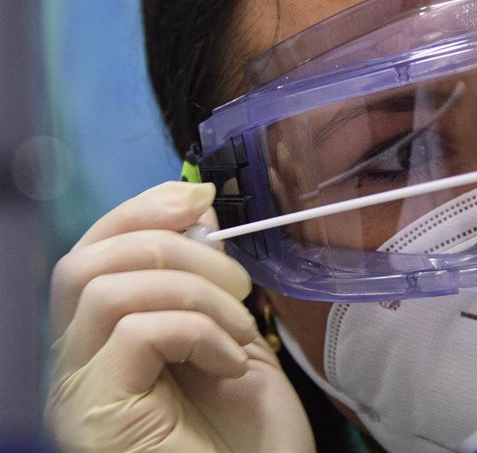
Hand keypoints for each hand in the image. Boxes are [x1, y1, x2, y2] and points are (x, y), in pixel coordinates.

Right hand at [45, 182, 314, 451]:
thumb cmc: (250, 433)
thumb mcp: (230, 334)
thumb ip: (203, 275)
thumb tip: (193, 205)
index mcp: (103, 339)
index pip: (93, 251)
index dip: (141, 210)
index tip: (197, 197)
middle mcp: (76, 362)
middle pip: (84, 260)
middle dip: (171, 245)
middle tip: (238, 282)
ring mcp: (79, 390)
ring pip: (107, 287)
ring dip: (194, 291)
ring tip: (243, 331)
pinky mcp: (95, 413)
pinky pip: (135, 332)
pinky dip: (197, 330)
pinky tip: (232, 363)